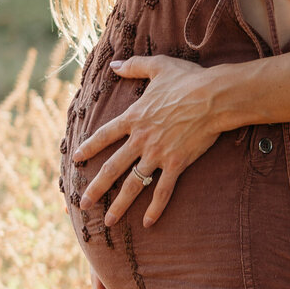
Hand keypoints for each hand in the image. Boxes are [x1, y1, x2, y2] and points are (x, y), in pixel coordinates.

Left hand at [75, 54, 222, 228]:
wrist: (213, 97)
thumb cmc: (188, 79)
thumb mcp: (158, 66)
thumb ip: (134, 66)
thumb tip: (114, 65)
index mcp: (134, 117)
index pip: (104, 136)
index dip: (89, 147)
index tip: (76, 159)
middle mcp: (141, 139)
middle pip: (112, 168)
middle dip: (96, 188)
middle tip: (83, 204)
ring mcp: (158, 154)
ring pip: (133, 185)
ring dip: (119, 205)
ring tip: (108, 221)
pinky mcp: (177, 164)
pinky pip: (163, 191)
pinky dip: (155, 208)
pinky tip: (148, 223)